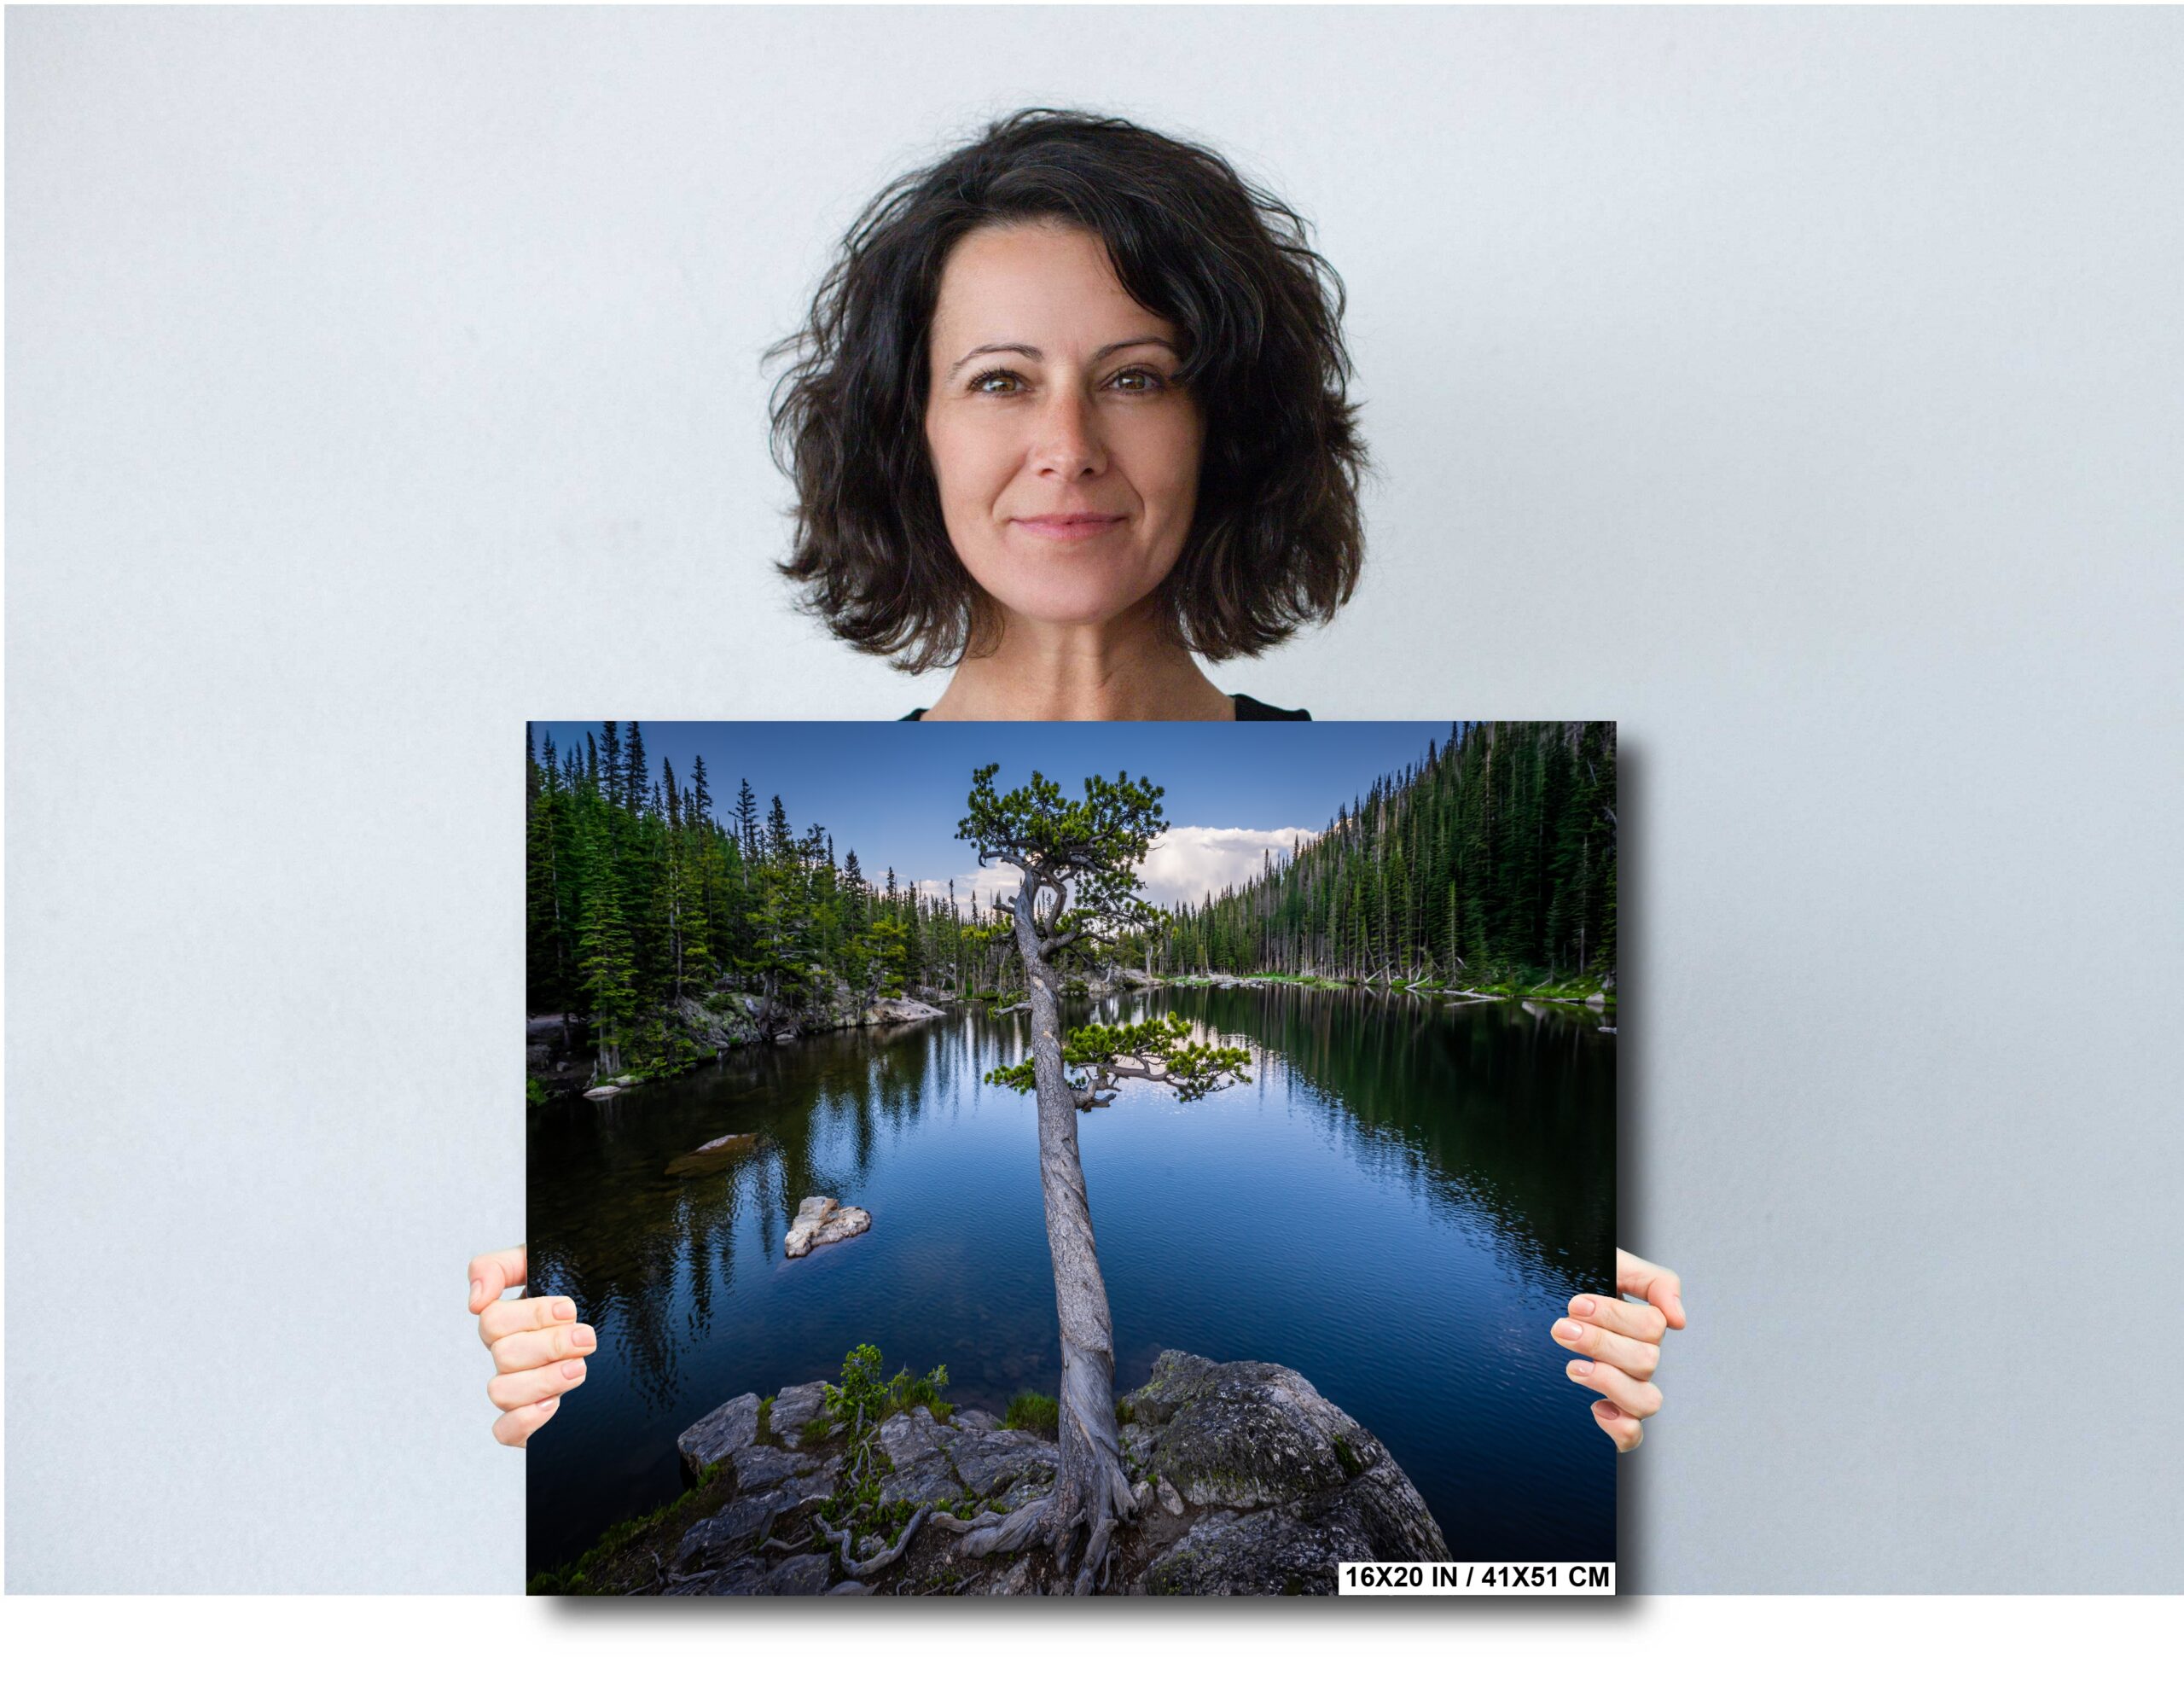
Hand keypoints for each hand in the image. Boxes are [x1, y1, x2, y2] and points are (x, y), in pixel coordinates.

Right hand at [469, 1245, 594, 1446]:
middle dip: (550, 1345)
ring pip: (500, 1392)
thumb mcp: (547, 1261)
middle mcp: (510, 1355)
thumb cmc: (583, 1288)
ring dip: (542, 1380)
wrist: (624, 1323)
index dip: (531, 1315)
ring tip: (579, 1369)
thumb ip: (500, 1267)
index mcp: (510, 1321)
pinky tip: (554, 1405)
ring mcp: (519, 1388)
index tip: (570, 1309)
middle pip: (503, 1355)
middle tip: (587, 1339)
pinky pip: (504, 1431)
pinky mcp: (530, 1420)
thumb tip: (475, 1300)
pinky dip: (524, 1420)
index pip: (493, 1321)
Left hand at [1553, 1248, 1684, 1451]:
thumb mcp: (1613, 1264)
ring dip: (1609, 1382)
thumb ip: (1654, 1281)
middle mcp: (1639, 1359)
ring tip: (1573, 1367)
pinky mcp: (1610, 1413)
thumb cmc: (1576, 1279)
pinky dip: (1620, 1427)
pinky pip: (1632, 1436)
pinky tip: (1595, 1408)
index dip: (1614, 1316)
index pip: (1652, 1327)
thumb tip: (1679, 1320)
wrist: (1535, 1297)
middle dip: (1600, 1343)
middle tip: (1562, 1329)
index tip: (1576, 1304)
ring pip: (1647, 1401)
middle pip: (1646, 1362)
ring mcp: (1626, 1388)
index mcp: (1643, 1325)